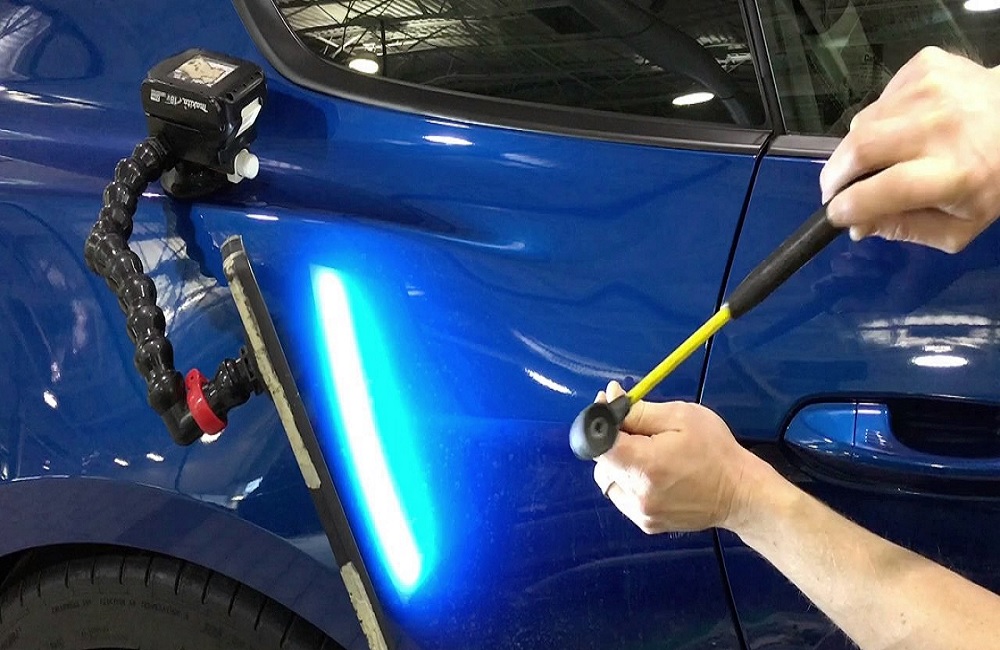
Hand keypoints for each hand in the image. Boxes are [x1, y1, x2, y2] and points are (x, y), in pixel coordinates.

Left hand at [591, 381, 755, 533]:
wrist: (740, 493)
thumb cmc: (715, 451)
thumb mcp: (681, 416)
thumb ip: (638, 410)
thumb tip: (608, 398)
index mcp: (644, 466)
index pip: (597, 444)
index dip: (600, 424)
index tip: (612, 412)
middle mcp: (637, 495)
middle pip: (601, 463)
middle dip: (614, 444)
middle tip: (641, 434)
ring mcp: (640, 513)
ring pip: (609, 481)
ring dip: (620, 464)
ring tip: (650, 455)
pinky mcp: (646, 523)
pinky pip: (623, 497)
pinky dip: (630, 482)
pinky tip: (653, 474)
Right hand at [820, 47, 999, 252]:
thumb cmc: (991, 179)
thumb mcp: (960, 225)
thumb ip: (906, 230)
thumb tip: (856, 225)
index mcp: (954, 174)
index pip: (881, 190)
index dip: (846, 205)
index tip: (833, 214)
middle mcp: (941, 126)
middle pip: (860, 149)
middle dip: (833, 175)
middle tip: (832, 189)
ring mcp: (931, 89)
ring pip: (861, 123)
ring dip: (855, 148)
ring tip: (874, 159)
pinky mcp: (925, 65)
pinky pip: (878, 99)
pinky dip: (877, 119)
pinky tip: (900, 126)